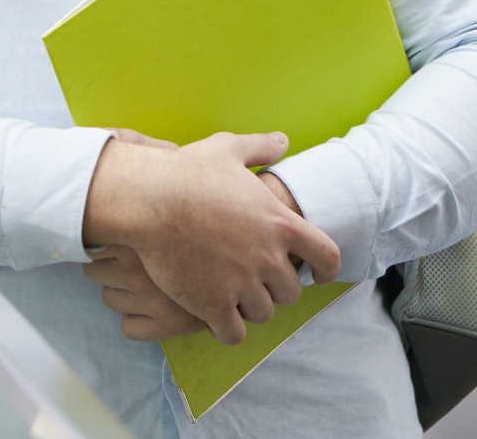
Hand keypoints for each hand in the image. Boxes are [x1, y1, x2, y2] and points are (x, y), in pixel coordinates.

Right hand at [82, 131, 340, 345]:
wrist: (149, 200)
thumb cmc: (188, 172)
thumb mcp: (229, 150)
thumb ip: (261, 147)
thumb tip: (282, 141)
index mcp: (281, 224)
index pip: (327, 256)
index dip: (325, 268)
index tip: (316, 274)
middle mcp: (268, 258)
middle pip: (291, 292)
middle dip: (276, 288)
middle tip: (256, 279)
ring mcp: (242, 285)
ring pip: (263, 313)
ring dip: (251, 307)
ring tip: (233, 294)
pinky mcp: (213, 305)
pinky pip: (235, 334)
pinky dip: (228, 328)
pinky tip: (215, 314)